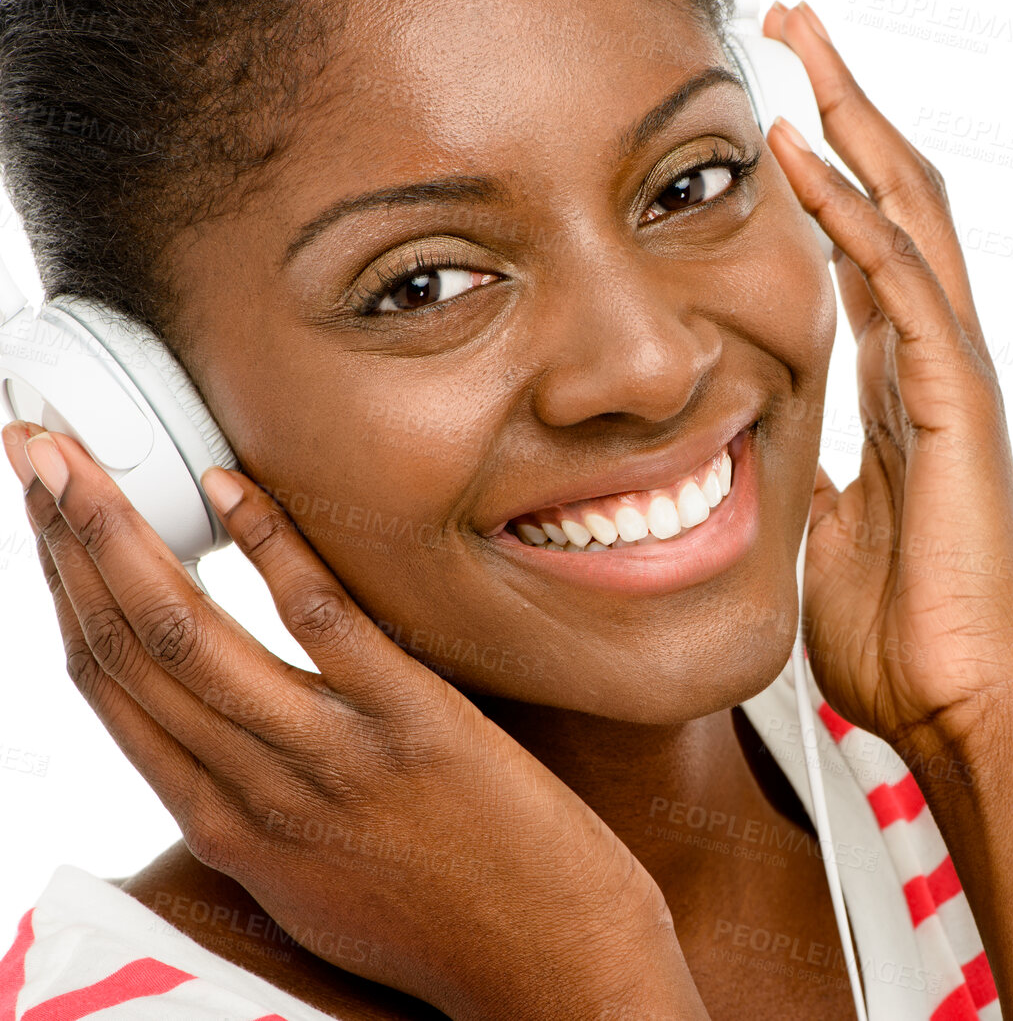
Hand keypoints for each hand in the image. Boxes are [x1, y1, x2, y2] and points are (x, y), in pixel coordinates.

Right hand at [2, 422, 704, 1020]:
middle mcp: (259, 794)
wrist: (550, 966)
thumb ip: (257, 808)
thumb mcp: (313, 881)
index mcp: (227, 829)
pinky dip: (272, 548)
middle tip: (32, 455)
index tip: (41, 524)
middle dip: (67, 546)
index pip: (110, 696)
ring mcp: (335, 758)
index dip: (62, 599)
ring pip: (193, 637)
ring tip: (83, 459)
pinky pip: (326, 623)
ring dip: (124, 537)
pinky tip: (237, 487)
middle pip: (129, 653)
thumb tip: (219, 735)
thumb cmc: (442, 919)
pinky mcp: (418, 726)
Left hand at [761, 3, 1012, 755]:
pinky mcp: (962, 402)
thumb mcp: (825, 529)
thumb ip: (808, 470)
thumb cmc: (899, 635)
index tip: (769, 103)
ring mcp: (955, 373)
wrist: (958, 706)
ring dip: (855, 118)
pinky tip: (802, 157)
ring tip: (803, 39)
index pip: (865, 243)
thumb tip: (763, 447)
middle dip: (847, 103)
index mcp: (902, 383)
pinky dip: (854, 215)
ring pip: (914, 213)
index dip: (823, 167)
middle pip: (899, 196)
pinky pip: (906, 285)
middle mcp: (935, 357)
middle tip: (796, 21)